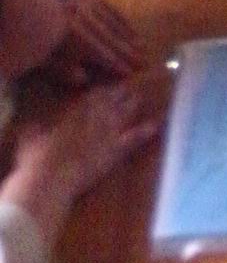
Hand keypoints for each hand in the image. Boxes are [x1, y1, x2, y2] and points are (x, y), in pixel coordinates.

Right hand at [4, 74, 168, 240]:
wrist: (50, 177)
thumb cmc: (36, 156)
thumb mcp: (31, 135)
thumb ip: (36, 125)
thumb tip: (32, 122)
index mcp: (77, 108)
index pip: (96, 93)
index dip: (106, 89)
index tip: (112, 85)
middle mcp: (97, 115)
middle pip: (115, 98)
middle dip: (123, 92)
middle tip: (133, 87)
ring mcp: (109, 131)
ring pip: (126, 112)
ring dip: (134, 103)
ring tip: (142, 96)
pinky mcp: (116, 150)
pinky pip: (135, 137)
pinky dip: (148, 130)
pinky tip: (159, 123)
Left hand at [46, 0, 147, 86]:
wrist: (29, 15)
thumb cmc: (40, 46)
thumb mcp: (47, 62)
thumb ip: (64, 71)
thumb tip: (84, 79)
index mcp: (64, 29)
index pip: (94, 48)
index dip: (112, 62)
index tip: (128, 73)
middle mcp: (76, 12)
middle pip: (106, 35)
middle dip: (126, 51)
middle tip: (142, 63)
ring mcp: (84, 2)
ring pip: (111, 23)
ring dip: (129, 38)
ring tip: (143, 51)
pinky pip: (112, 11)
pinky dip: (125, 23)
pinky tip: (135, 35)